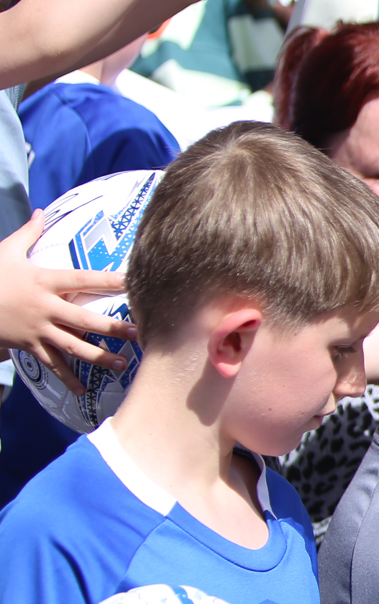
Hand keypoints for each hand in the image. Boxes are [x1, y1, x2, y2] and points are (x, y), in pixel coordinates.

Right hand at [0, 211, 137, 393]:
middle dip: (113, 328)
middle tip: (140, 334)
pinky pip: (51, 364)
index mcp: (45, 281)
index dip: (108, 280)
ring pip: (73, 346)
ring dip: (98, 357)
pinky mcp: (28, 345)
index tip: (133, 282)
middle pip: (85, 318)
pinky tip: (83, 392)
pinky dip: (66, 379)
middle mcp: (45, 307)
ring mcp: (37, 328)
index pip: (84, 279)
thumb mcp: (6, 251)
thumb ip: (29, 233)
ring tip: (122, 365)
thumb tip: (41, 211)